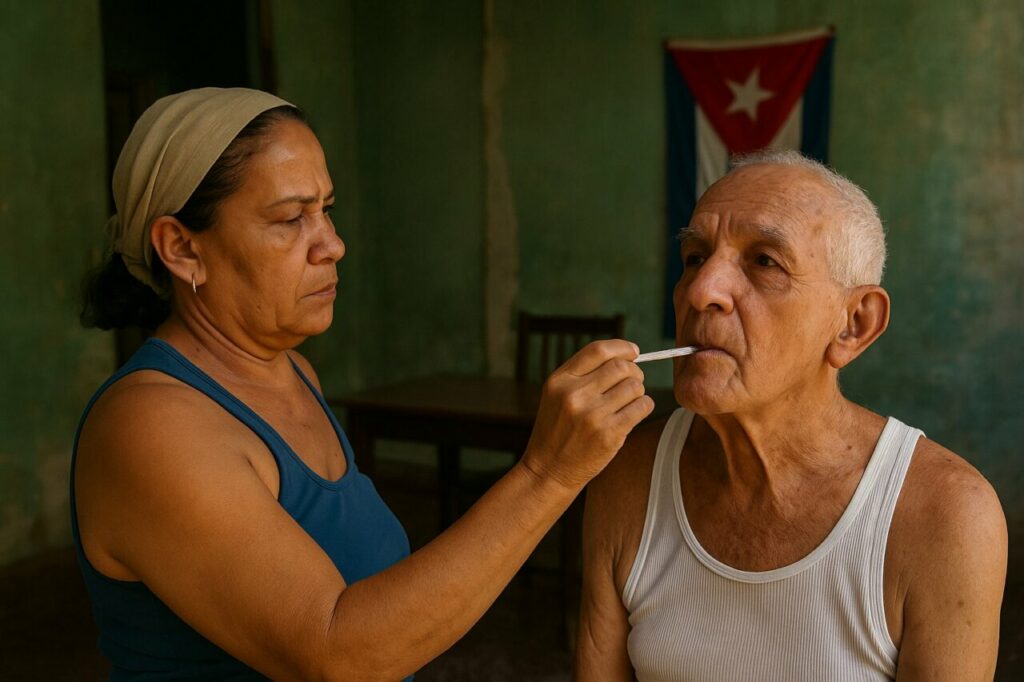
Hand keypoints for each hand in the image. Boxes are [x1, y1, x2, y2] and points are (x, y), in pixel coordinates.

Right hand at [521, 339, 653, 490]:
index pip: (598, 350)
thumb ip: (582, 374)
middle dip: (634, 372)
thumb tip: (625, 356)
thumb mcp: (556, 396)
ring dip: (638, 392)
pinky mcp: (609, 434)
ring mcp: (592, 415)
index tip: (633, 352)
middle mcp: (574, 395)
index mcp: (560, 380)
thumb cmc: (557, 431)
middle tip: (632, 382)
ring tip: (628, 402)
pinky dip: (644, 407)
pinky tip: (634, 413)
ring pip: (635, 387)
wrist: (548, 470)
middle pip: (621, 367)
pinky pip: (642, 407)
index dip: (621, 347)